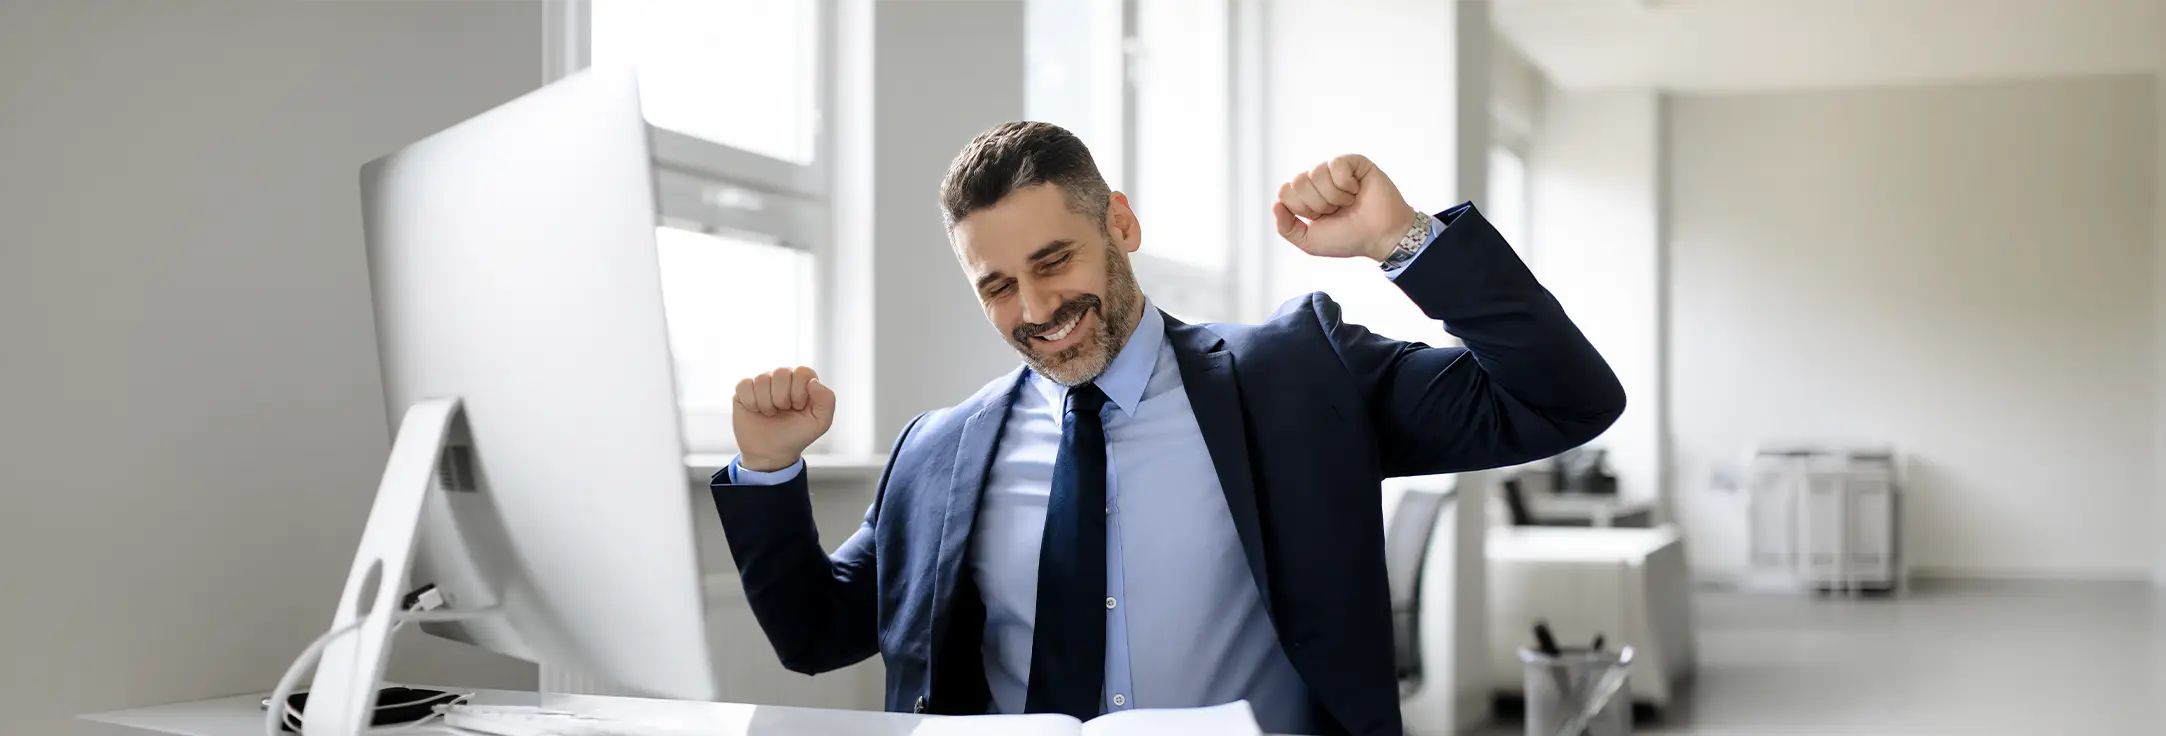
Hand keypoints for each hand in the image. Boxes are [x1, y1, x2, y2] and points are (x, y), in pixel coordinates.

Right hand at [733, 366, 835, 471]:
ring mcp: (762, 382)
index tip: (798, 408)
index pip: (802, 371)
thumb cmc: (796, 435)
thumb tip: (813, 381)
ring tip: (770, 413)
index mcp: (802, 381)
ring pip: (762, 379)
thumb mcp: (820, 422)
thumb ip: (827, 400)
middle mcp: (782, 377)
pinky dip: (751, 403)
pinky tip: (756, 411)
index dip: (799, 392)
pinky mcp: (744, 390)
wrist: (771, 452)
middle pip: (781, 372)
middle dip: (782, 398)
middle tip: (783, 411)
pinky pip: (745, 385)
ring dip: (766, 403)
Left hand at [1272, 154, 1416, 261]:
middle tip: (1336, 211)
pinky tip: (1357, 190)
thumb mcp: (1310, 242)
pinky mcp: (1353, 162)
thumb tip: (1276, 204)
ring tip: (1349, 202)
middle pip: (1298, 182)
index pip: (1285, 191)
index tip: (1320, 219)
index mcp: (1305, 197)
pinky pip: (1336, 164)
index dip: (1302, 209)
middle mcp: (1318, 181)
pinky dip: (1346, 184)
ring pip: (1316, 173)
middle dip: (1317, 204)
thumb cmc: (1349, 239)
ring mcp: (1335, 170)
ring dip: (1334, 196)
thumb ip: (1286, 228)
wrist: (1381, 236)